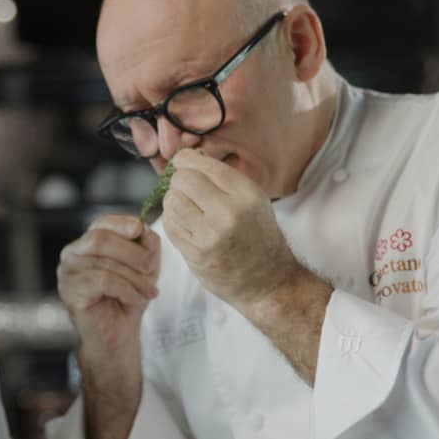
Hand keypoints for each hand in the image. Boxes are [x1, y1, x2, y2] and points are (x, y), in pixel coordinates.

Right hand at [56, 213, 160, 353]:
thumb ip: (144, 244)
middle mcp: (72, 253)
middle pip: (101, 239)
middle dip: (132, 253)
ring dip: (134, 278)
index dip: (121, 223)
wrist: (117, 335)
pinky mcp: (70, 290)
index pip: (101, 223)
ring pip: (105, 262)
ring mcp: (67, 272)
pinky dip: (126, 290)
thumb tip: (142, 228)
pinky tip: (136, 300)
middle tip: (151, 269)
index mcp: (87, 243)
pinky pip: (103, 281)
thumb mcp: (143, 267)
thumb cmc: (127, 299)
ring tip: (149, 292)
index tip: (140, 229)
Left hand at [160, 148, 302, 309]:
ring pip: (172, 201)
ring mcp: (210, 235)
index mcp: (246, 194)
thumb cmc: (259, 237)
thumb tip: (188, 157)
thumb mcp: (253, 200)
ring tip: (185, 208)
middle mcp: (228, 212)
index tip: (181, 163)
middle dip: (178, 181)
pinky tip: (185, 224)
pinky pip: (169, 225)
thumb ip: (223, 179)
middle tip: (184, 189)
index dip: (185, 160)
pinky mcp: (196, 253)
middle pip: (183, 180)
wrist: (268, 281)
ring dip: (173, 201)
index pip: (203, 165)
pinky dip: (172, 220)